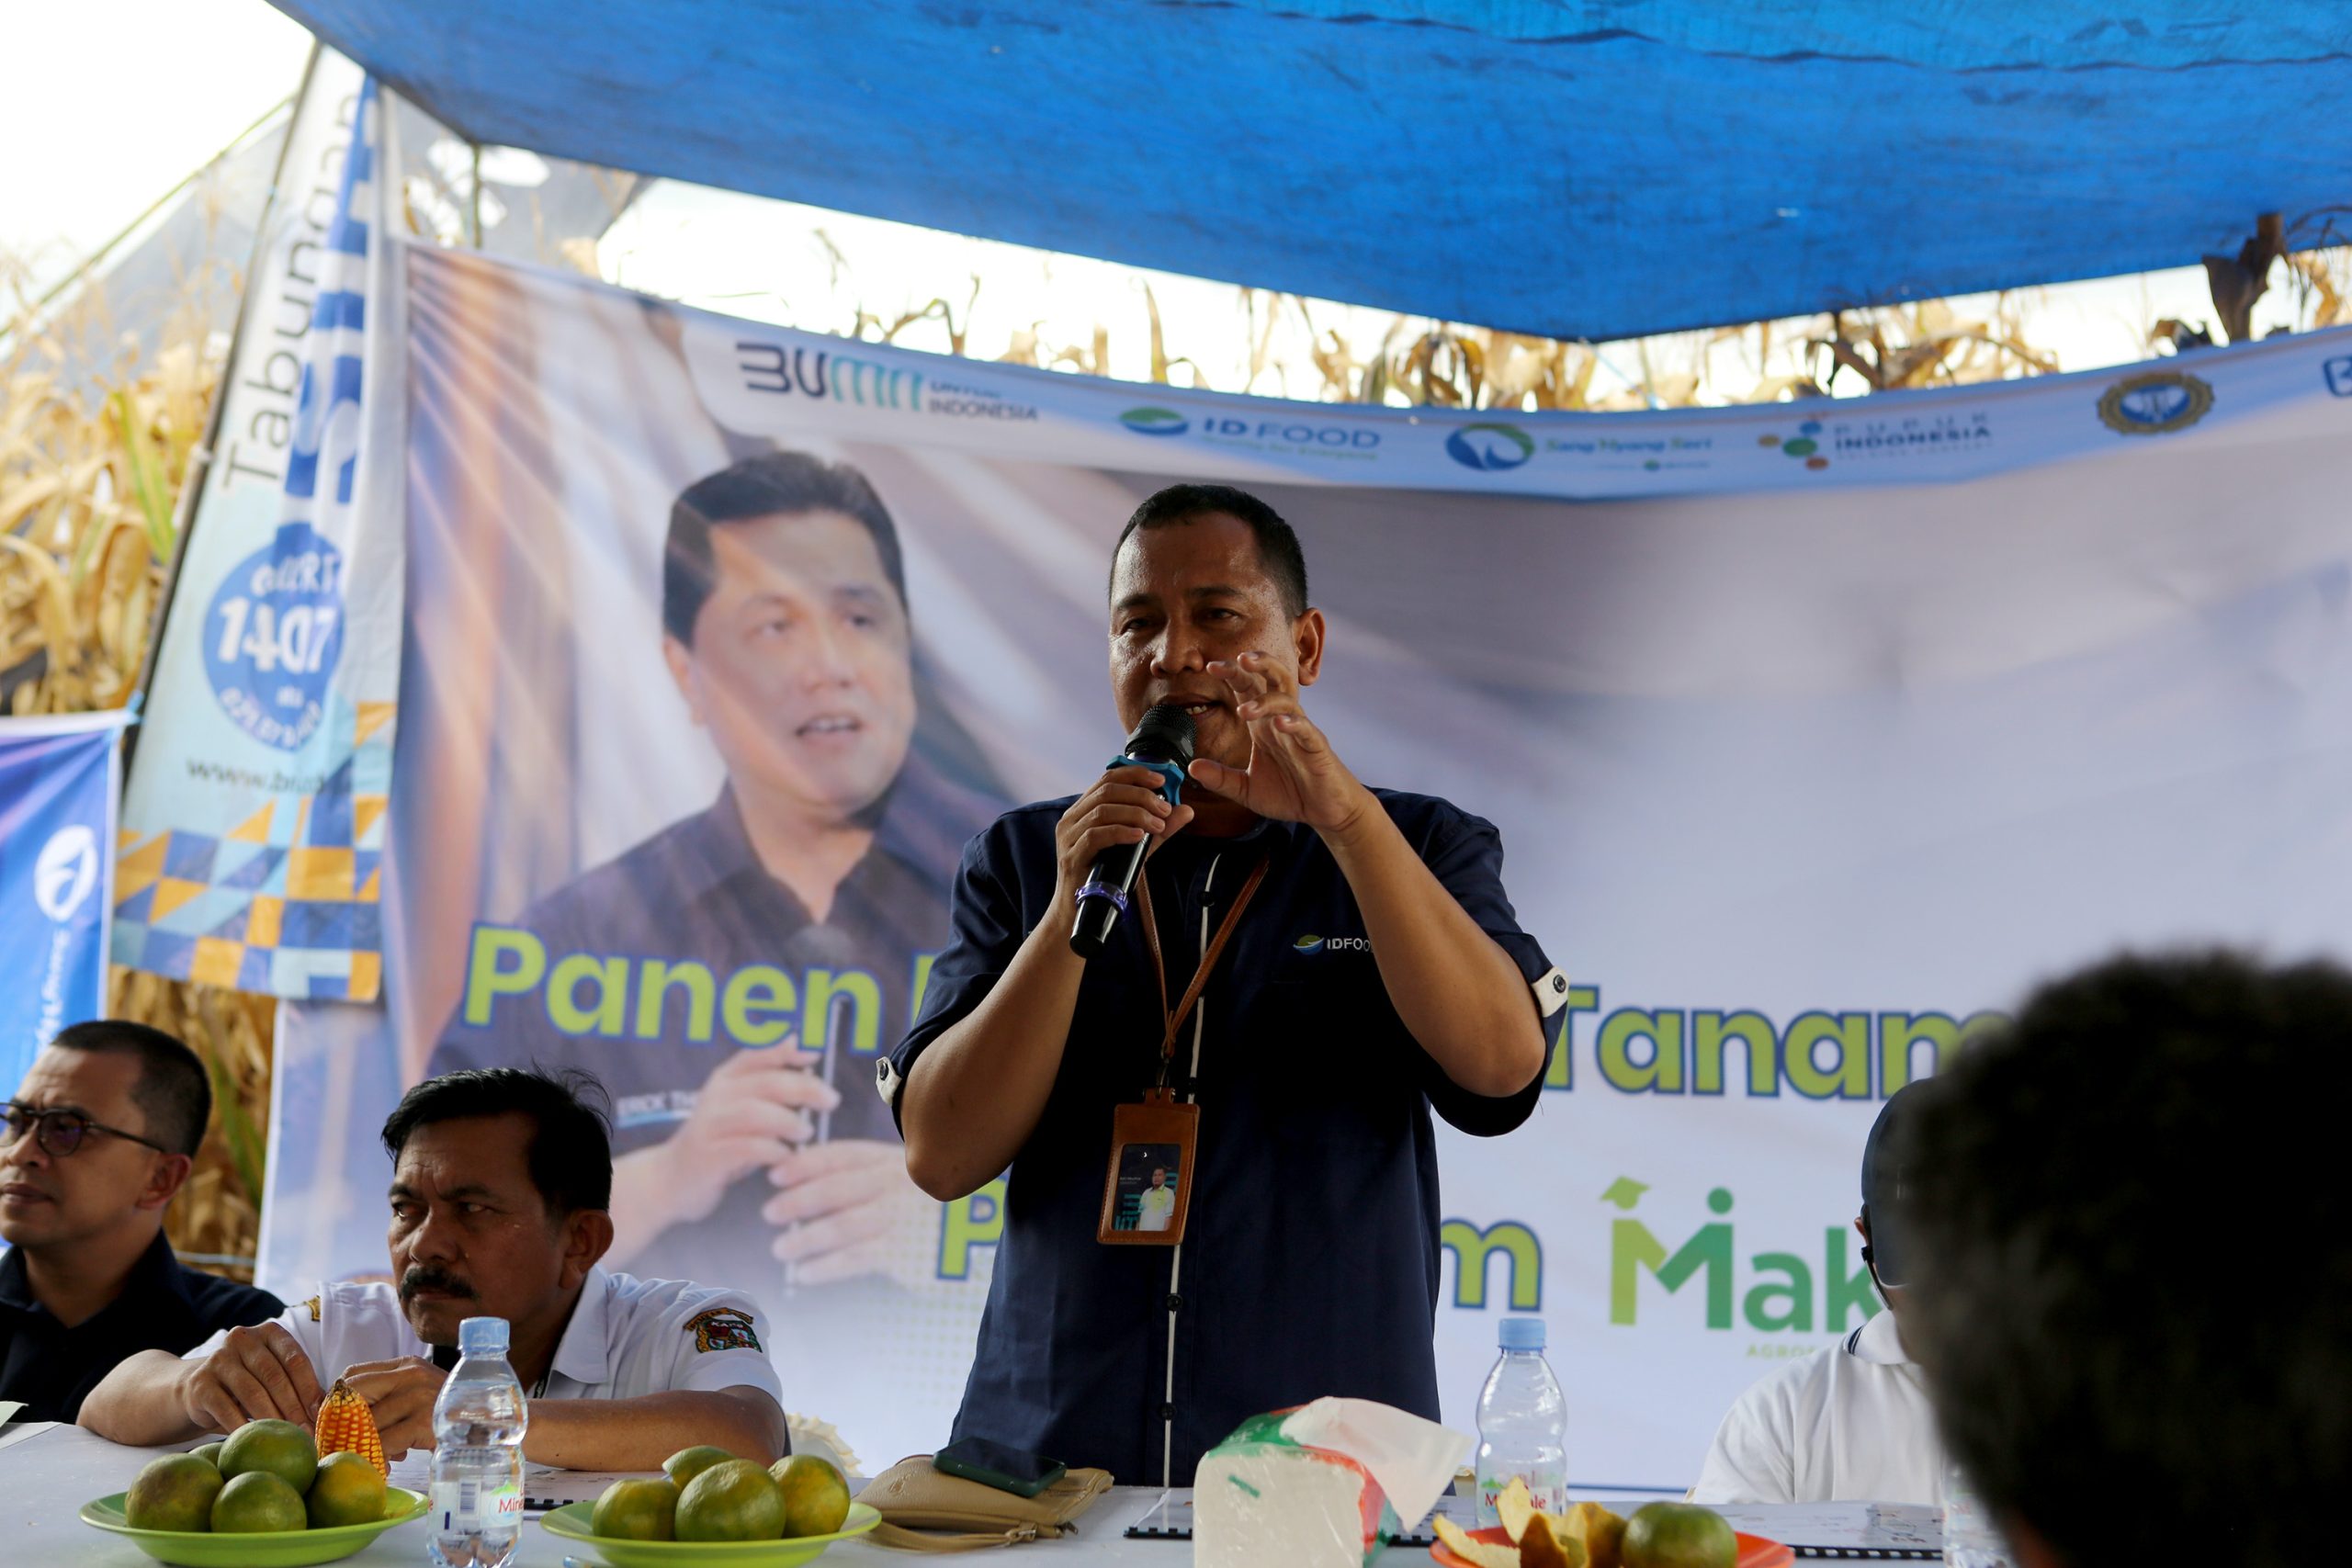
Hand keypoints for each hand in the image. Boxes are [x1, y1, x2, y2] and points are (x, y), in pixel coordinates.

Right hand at [179, 1321, 324, 1433]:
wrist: (199, 1388)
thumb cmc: (250, 1382)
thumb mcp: (274, 1376)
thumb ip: (298, 1385)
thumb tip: (326, 1409)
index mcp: (269, 1332)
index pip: (295, 1360)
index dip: (310, 1389)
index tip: (319, 1414)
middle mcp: (243, 1339)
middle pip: (275, 1376)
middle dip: (294, 1407)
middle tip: (305, 1432)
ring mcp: (218, 1359)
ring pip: (253, 1392)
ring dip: (272, 1418)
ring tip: (285, 1437)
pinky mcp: (200, 1383)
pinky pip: (226, 1409)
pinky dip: (242, 1427)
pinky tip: (255, 1439)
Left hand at [340, 1357, 447, 1457]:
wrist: (493, 1422)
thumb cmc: (453, 1411)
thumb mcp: (422, 1393)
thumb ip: (392, 1398)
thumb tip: (350, 1423)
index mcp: (406, 1365)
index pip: (353, 1375)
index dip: (336, 1401)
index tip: (333, 1424)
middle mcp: (410, 1374)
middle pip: (353, 1393)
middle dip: (340, 1422)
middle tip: (339, 1443)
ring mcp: (417, 1396)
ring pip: (366, 1423)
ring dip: (361, 1445)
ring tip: (366, 1458)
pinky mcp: (423, 1421)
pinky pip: (384, 1443)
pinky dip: (379, 1458)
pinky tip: (387, 1466)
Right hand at [647, 1039, 839, 1227]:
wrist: (670, 1181)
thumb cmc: (718, 1143)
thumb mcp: (741, 1110)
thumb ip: (768, 1085)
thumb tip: (802, 1053)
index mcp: (725, 1080)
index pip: (757, 1055)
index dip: (787, 1052)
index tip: (815, 1055)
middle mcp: (716, 1097)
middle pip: (765, 1082)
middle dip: (803, 1088)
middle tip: (830, 1100)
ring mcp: (710, 1126)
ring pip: (754, 1113)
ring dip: (787, 1121)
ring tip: (807, 1132)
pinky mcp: (708, 1157)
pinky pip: (746, 1148)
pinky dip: (772, 1151)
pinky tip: (786, 1157)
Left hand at [761, 1139, 938, 1286]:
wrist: (982, 1235)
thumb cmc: (930, 1206)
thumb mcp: (907, 1176)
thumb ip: (867, 1174)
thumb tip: (806, 1182)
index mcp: (892, 1161)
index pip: (842, 1156)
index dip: (805, 1164)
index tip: (775, 1173)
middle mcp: (895, 1185)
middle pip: (837, 1189)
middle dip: (798, 1200)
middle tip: (770, 1212)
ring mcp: (900, 1219)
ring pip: (842, 1226)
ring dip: (806, 1238)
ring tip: (781, 1249)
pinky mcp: (905, 1253)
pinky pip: (856, 1259)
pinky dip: (826, 1267)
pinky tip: (804, 1274)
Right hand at [1051, 764, 1195, 912]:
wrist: (1078, 911)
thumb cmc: (1105, 876)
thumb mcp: (1136, 847)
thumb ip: (1158, 829)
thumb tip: (1185, 810)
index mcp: (1084, 810)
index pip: (1108, 778)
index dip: (1135, 774)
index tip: (1161, 780)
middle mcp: (1072, 818)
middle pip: (1107, 791)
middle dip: (1141, 796)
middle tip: (1165, 809)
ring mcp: (1069, 837)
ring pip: (1102, 810)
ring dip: (1135, 814)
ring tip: (1157, 825)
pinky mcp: (1071, 856)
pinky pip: (1094, 836)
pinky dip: (1120, 832)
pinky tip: (1138, 835)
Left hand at [1188, 651, 1370, 833]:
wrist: (1324, 812)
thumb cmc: (1289, 794)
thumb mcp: (1246, 790)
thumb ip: (1221, 778)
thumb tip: (1192, 766)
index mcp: (1262, 725)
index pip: (1247, 689)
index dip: (1232, 674)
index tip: (1210, 666)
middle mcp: (1281, 721)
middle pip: (1274, 679)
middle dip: (1259, 664)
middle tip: (1239, 659)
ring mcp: (1300, 732)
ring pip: (1288, 701)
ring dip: (1266, 701)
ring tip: (1245, 711)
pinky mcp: (1316, 748)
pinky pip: (1306, 729)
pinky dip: (1294, 723)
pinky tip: (1280, 723)